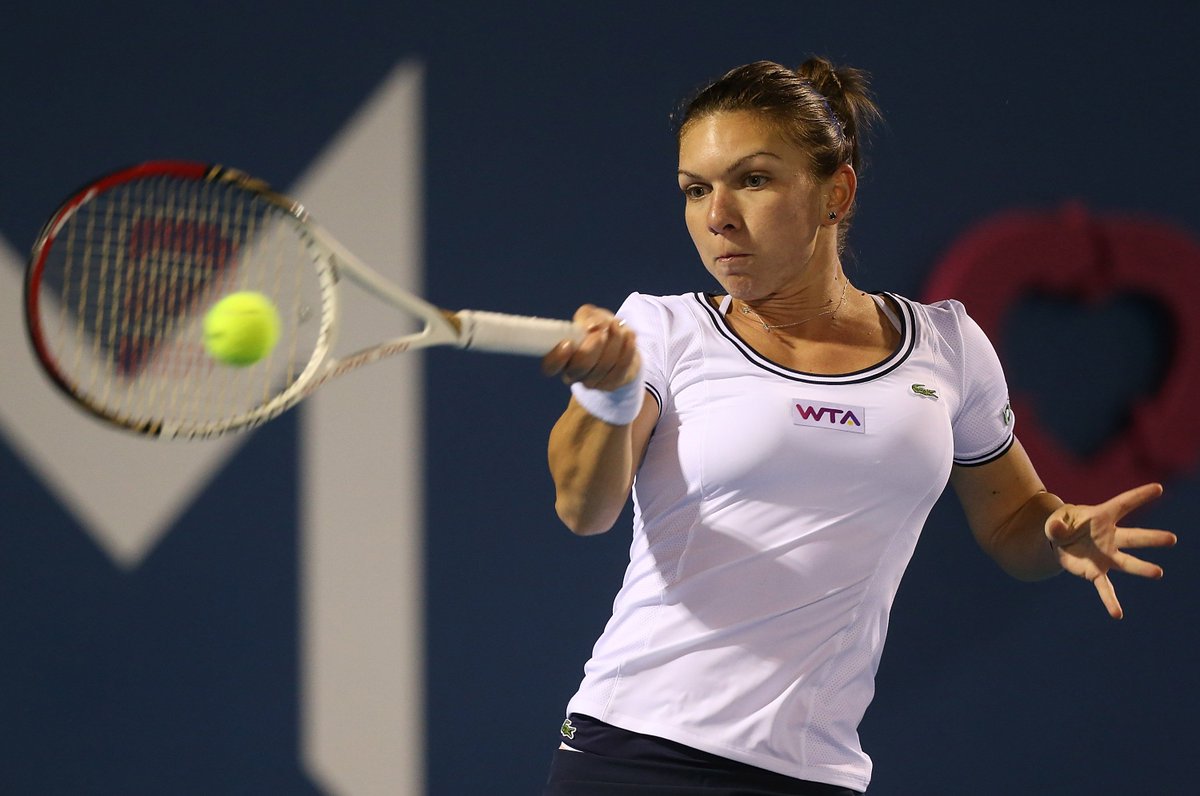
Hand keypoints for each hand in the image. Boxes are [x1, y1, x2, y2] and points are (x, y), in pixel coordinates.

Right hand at [541, 304, 639, 390]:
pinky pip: (621, 366)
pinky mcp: (613, 383)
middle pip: (579, 368)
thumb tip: (592, 326)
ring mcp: (593, 381)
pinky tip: (629, 334)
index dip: (557, 357)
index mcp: (560, 358)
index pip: (550, 366)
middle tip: (600, 331)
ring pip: (604, 365)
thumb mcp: (588, 316)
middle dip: (591, 348)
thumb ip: (586, 316)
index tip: (568, 342)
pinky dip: (627, 347)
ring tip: (616, 324)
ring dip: (613, 340)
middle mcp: (573, 374)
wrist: (621, 347)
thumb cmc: (599, 329)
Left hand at [1045, 483, 1176, 618]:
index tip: (1158, 488)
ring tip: (1158, 572)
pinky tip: (1117, 614)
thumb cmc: (1062, 525)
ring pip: (1127, 562)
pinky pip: (1105, 588)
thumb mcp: (1054, 521)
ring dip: (1142, 567)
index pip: (1124, 504)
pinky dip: (1110, 601)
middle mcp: (1110, 537)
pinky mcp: (1096, 572)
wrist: (1058, 542)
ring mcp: (1106, 556)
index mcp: (1102, 517)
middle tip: (1172, 539)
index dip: (1139, 495)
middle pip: (1134, 537)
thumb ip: (1055, 524)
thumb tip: (1057, 528)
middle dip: (1152, 538)